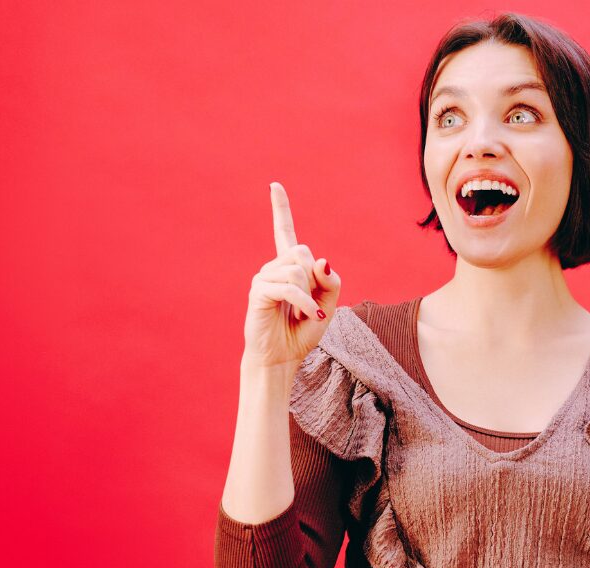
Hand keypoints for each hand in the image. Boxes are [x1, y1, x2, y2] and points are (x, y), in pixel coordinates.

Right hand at [243, 181, 342, 369]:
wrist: (282, 358)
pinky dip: (305, 303)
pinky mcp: (259, 292)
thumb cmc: (301, 332)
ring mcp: (263, 278)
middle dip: (315, 278)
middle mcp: (273, 268)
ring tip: (306, 314)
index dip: (280, 209)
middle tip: (312, 304)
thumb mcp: (327, 306)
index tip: (274, 185)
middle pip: (302, 252)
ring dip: (310, 295)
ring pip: (298, 270)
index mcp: (288, 268)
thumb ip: (330, 282)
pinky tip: (309, 316)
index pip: (284, 232)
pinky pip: (290, 287)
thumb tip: (321, 260)